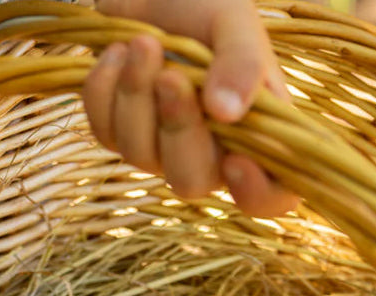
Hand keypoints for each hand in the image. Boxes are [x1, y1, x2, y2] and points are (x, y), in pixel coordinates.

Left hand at [82, 0, 299, 216]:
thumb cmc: (208, 5)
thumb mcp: (237, 23)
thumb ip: (243, 63)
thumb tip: (229, 112)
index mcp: (257, 132)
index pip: (272, 196)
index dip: (256, 194)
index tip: (237, 161)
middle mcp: (209, 152)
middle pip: (191, 181)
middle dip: (178, 128)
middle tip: (172, 74)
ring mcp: (158, 148)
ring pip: (139, 154)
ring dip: (136, 96)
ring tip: (143, 43)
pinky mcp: (116, 133)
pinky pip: (103, 132)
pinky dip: (104, 90)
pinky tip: (117, 51)